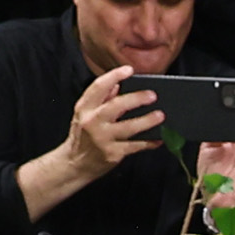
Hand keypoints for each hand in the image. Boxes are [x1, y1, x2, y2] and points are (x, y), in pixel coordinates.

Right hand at [64, 58, 170, 179]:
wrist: (73, 164)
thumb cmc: (83, 136)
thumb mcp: (85, 114)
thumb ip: (101, 99)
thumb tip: (116, 84)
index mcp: (84, 108)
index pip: (98, 87)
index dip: (114, 76)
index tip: (129, 70)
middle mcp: (92, 121)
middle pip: (115, 106)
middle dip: (136, 99)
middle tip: (153, 95)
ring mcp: (102, 138)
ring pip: (128, 127)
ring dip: (147, 121)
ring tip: (160, 115)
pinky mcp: (112, 153)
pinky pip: (135, 146)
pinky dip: (148, 142)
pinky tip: (159, 139)